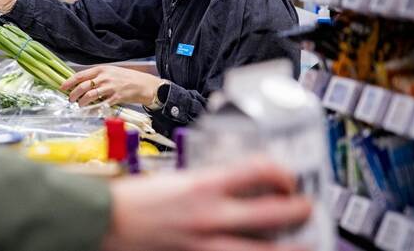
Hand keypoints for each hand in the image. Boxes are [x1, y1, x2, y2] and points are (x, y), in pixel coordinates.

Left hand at [61, 65, 165, 106]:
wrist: (144, 84)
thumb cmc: (127, 78)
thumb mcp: (111, 72)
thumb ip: (97, 76)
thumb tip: (82, 83)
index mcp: (101, 69)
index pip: (80, 75)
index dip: (69, 82)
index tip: (62, 87)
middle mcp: (104, 77)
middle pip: (83, 86)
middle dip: (73, 94)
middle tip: (70, 99)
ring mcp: (110, 87)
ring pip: (90, 96)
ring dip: (82, 102)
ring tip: (79, 105)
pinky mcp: (116, 97)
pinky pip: (101, 104)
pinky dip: (93, 109)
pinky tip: (90, 111)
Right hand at [102, 158, 312, 250]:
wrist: (105, 220)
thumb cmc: (134, 197)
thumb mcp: (175, 178)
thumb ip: (207, 183)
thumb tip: (235, 185)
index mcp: (204, 184)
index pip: (260, 171)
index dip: (283, 173)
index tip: (289, 177)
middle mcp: (212, 214)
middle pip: (275, 212)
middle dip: (300, 210)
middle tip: (308, 207)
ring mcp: (207, 242)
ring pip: (265, 249)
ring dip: (292, 247)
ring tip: (305, 244)